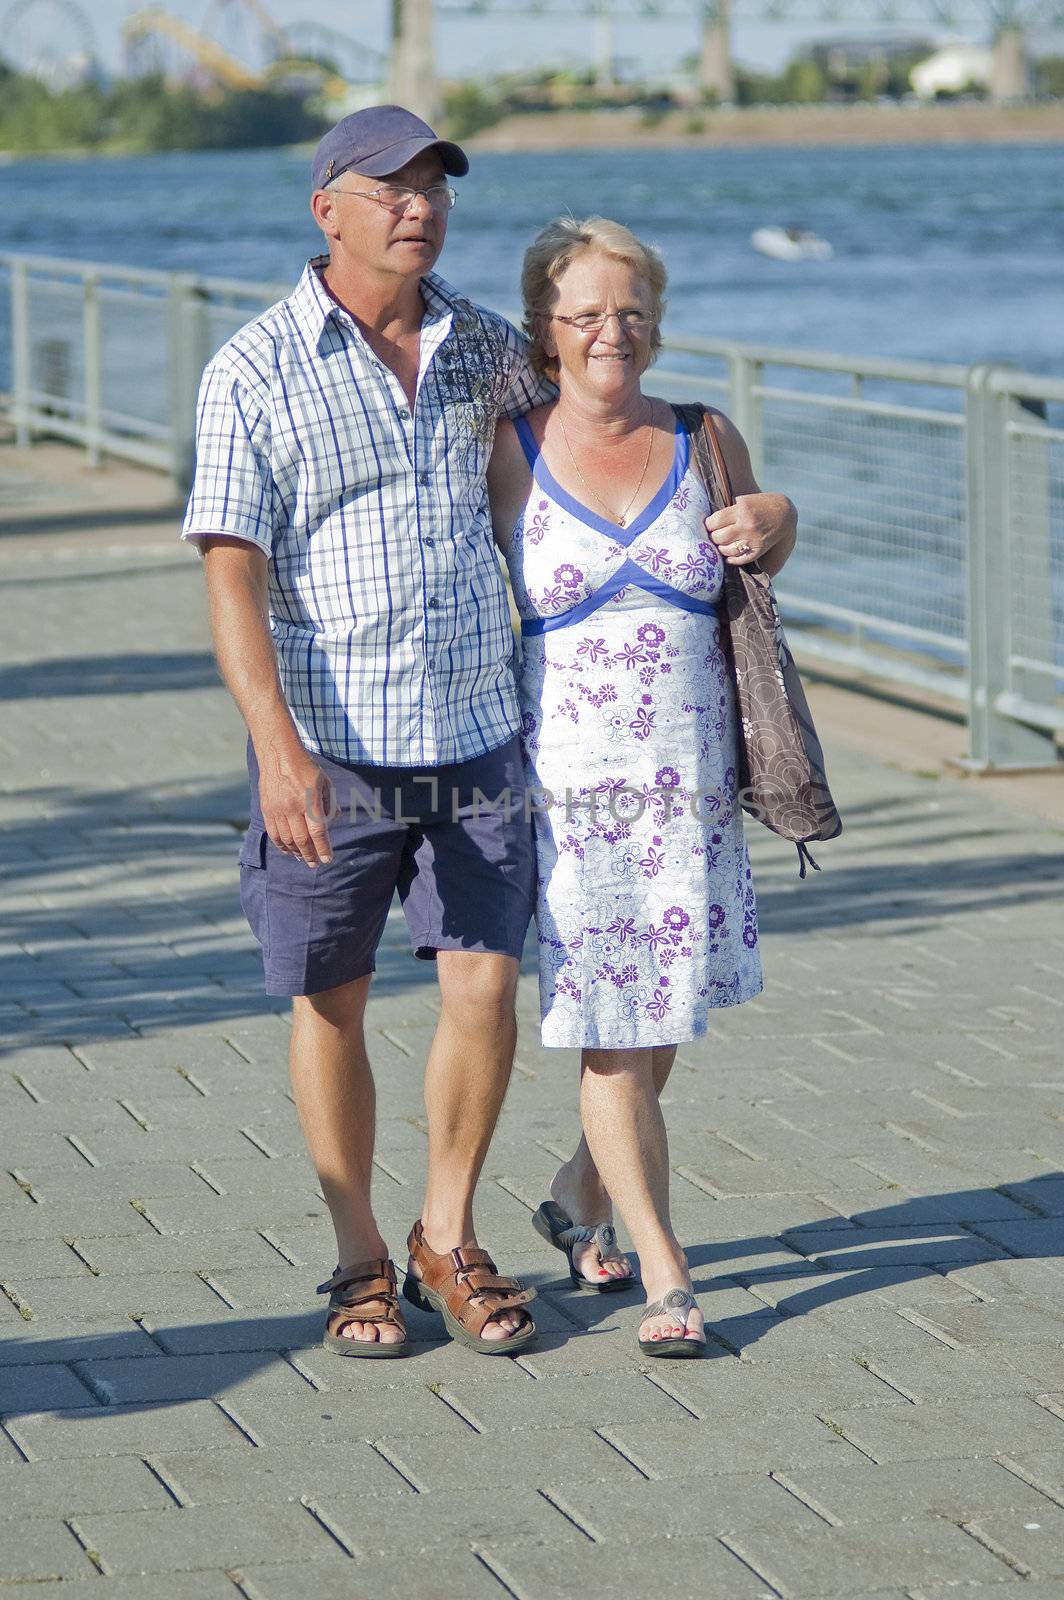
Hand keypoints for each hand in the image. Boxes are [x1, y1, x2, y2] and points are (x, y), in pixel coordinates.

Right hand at [256, 744, 334, 867]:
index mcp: (309, 800)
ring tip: (303, 858)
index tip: (327, 859)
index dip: (323, 848)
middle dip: (310, 855)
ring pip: (286, 839)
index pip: (318, 831)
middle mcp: (292, 807)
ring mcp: (277, 809)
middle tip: (315, 864)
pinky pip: (273, 833)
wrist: (278, 754)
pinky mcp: (267, 808)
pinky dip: (281, 844)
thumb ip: (329, 802)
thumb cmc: (305, 767)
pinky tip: (287, 850)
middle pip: (302, 839)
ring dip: (295, 852)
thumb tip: (334, 819)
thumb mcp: (324, 782)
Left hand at [705, 492, 796, 566]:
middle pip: (719, 537)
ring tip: (721, 544)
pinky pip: (740, 559)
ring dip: (721, 548)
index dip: (708, 524)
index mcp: (742, 510)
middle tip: (714, 535)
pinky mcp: (759, 549)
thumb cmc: (760, 505)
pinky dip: (731, 559)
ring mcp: (754, 539)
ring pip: (727, 550)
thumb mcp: (744, 501)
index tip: (709, 525)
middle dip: (713, 537)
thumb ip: (728, 511)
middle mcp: (747, 525)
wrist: (784, 514)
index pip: (715, 521)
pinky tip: (728, 555)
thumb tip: (707, 522)